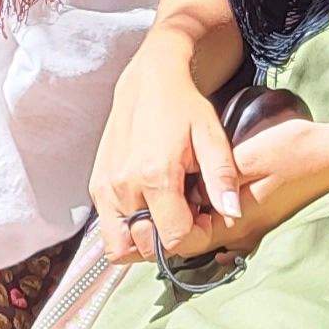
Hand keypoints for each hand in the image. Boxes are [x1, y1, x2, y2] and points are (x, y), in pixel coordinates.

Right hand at [93, 40, 239, 262]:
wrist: (149, 81)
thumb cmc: (183, 106)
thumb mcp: (211, 137)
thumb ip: (222, 177)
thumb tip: (232, 212)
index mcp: (154, 176)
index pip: (173, 238)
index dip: (196, 237)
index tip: (207, 218)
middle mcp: (123, 186)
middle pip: (147, 247)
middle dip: (172, 241)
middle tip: (189, 216)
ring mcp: (105, 188)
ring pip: (121, 246)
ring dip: (146, 241)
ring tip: (166, 215)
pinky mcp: (96, 187)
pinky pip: (109, 229)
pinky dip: (129, 229)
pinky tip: (150, 206)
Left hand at [155, 116, 328, 257]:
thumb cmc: (294, 151)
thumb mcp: (248, 158)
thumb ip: (213, 180)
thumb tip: (182, 193)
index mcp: (234, 223)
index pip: (182, 241)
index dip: (160, 225)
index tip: (148, 198)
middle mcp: (239, 233)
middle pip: (189, 238)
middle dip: (169, 219)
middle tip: (152, 190)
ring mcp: (248, 228)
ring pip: (203, 229)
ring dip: (185, 212)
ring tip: (169, 184)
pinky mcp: (255, 216)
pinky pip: (218, 221)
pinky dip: (202, 209)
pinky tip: (196, 186)